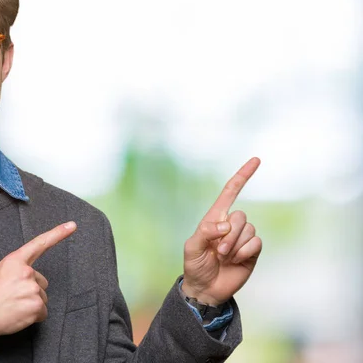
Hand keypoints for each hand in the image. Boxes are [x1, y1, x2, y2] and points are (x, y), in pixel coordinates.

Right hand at [0, 221, 76, 341]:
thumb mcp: (0, 272)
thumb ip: (18, 269)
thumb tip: (31, 277)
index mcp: (15, 260)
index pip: (40, 243)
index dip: (58, 233)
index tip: (72, 226)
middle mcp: (26, 272)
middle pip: (42, 282)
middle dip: (31, 290)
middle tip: (13, 297)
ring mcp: (32, 289)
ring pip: (42, 298)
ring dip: (31, 304)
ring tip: (13, 306)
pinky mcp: (36, 306)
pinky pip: (43, 312)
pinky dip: (33, 316)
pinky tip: (18, 315)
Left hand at [182, 157, 261, 306]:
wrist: (206, 288)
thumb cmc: (195, 265)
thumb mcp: (191, 248)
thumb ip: (205, 232)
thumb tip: (225, 224)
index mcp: (215, 218)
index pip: (230, 192)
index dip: (243, 175)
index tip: (256, 160)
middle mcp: (231, 225)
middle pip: (241, 216)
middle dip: (229, 236)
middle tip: (217, 252)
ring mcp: (243, 238)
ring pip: (249, 230)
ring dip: (235, 246)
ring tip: (224, 258)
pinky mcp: (252, 251)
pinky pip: (256, 243)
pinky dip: (245, 252)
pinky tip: (236, 261)